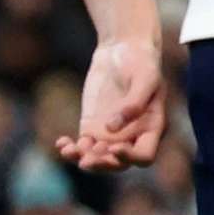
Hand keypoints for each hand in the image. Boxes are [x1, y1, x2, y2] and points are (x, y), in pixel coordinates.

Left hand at [59, 34, 170, 173]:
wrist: (124, 49)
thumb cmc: (141, 62)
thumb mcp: (145, 78)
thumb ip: (133, 103)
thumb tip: (112, 129)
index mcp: (151, 128)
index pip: (144, 156)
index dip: (129, 157)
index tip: (113, 146)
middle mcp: (132, 135)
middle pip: (119, 164)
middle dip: (103, 164)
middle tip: (87, 158)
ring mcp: (111, 133)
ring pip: (98, 158)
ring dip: (83, 159)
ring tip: (69, 150)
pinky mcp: (92, 127)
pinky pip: (81, 146)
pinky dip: (71, 149)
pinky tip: (62, 142)